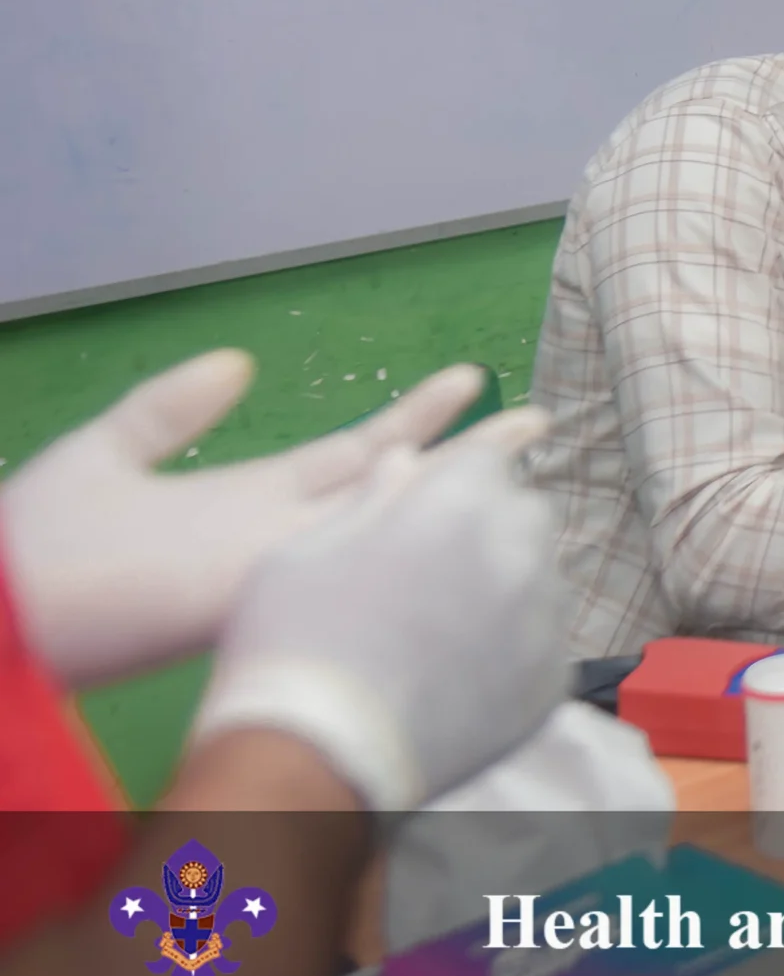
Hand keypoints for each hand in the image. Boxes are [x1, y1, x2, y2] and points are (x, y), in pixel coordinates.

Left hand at [0, 350, 524, 690]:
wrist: (0, 612)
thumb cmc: (38, 549)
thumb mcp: (106, 454)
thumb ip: (170, 409)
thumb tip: (239, 362)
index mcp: (250, 502)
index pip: (356, 455)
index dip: (414, 417)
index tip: (468, 377)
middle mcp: (283, 534)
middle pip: (397, 484)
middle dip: (467, 453)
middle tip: (539, 420)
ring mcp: (281, 563)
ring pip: (392, 518)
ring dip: (459, 484)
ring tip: (527, 444)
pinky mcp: (264, 589)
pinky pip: (356, 556)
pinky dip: (413, 527)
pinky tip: (464, 500)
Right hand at [189, 423, 572, 813]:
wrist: (315, 760)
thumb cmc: (292, 641)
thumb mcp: (305, 550)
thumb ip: (371, 498)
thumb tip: (407, 459)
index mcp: (460, 501)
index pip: (489, 460)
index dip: (457, 481)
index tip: (431, 507)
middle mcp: (519, 549)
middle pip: (524, 513)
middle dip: (489, 525)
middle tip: (435, 569)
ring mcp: (544, 618)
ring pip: (542, 576)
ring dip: (508, 584)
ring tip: (447, 626)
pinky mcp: (553, 679)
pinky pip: (544, 641)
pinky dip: (515, 646)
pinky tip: (466, 670)